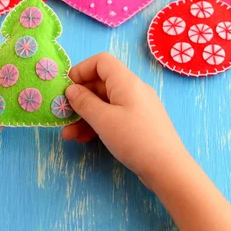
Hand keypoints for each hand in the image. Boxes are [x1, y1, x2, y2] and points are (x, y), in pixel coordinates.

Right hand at [62, 53, 186, 183]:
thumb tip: (71, 90)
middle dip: (79, 99)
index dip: (81, 70)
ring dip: (85, 116)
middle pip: (100, 84)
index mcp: (126, 82)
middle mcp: (133, 89)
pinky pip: (113, 116)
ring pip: (105, 103)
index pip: (101, 61)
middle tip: (62, 114)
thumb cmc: (135, 139)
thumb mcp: (103, 120)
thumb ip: (84, 102)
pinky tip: (84, 139)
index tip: (67, 88)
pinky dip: (97, 124)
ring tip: (68, 134)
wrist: (168, 169)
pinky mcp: (139, 123)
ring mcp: (137, 107)